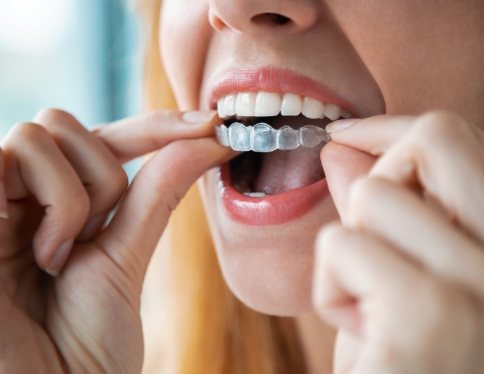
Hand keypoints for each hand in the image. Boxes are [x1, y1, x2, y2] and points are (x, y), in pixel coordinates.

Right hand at [0, 108, 229, 372]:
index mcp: (60, 204)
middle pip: (65, 123)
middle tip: (90, 240)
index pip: (105, 139)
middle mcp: (23, 196)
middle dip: (99, 177)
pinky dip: (47, 203)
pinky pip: (4, 159)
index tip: (211, 124)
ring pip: (39, 134)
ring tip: (55, 259)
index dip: (155, 126)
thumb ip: (157, 193)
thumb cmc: (86, 343)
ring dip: (70, 199)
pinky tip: (35, 252)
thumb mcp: (127, 257)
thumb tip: (207, 139)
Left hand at [315, 111, 483, 372]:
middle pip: (431, 140)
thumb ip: (385, 208)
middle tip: (369, 239)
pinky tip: (365, 337)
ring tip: (373, 309)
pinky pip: (340, 245)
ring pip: (370, 197)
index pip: (456, 138)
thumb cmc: (403, 359)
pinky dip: (332, 288)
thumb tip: (342, 147)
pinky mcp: (429, 315)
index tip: (346, 135)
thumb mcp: (399, 273)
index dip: (392, 129)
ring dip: (350, 253)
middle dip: (377, 177)